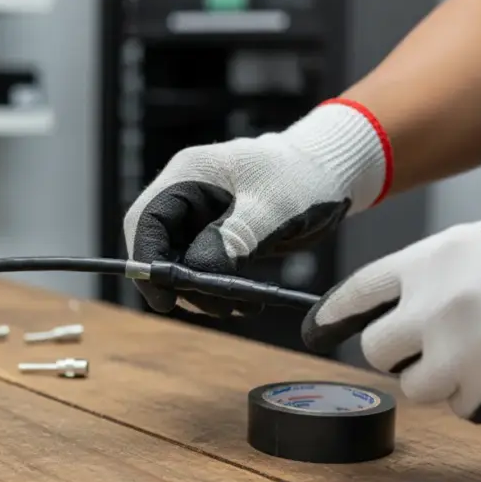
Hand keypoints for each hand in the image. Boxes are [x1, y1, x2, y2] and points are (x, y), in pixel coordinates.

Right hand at [123, 100, 390, 315]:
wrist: (333, 174)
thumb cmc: (304, 179)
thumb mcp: (271, 210)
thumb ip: (231, 240)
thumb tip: (195, 275)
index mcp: (189, 174)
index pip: (146, 219)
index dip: (147, 261)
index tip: (164, 298)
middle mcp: (186, 193)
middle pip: (159, 245)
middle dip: (181, 281)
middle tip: (217, 308)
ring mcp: (200, 215)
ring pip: (180, 261)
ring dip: (203, 291)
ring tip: (241, 308)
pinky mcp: (216, 234)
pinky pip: (203, 266)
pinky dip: (219, 288)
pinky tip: (246, 303)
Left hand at [302, 209, 480, 421]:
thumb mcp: (476, 242)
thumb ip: (431, 273)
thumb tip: (400, 301)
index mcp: (427, 262)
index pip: (358, 292)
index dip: (334, 314)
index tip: (319, 328)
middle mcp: (432, 305)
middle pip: (375, 351)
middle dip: (394, 355)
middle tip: (421, 350)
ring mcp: (458, 347)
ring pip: (414, 387)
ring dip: (436, 380)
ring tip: (473, 358)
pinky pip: (459, 406)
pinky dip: (474, 397)